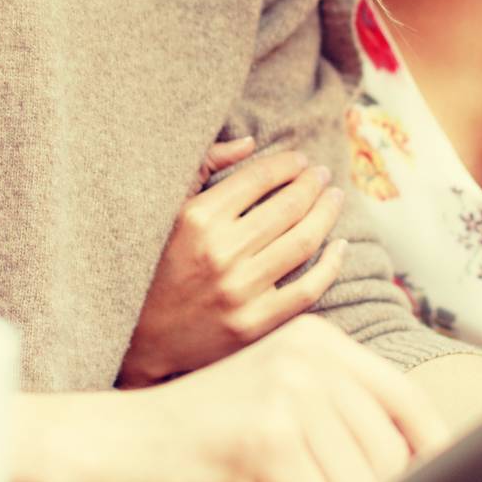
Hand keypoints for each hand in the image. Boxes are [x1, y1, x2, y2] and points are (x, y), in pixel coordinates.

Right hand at [17, 316, 448, 481]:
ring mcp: (289, 392)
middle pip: (390, 456)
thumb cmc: (200, 439)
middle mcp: (311, 355)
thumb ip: (344, 416)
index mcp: (319, 340)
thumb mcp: (281, 403)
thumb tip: (432, 464)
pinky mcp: (268, 437)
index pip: (408, 400)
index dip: (429, 453)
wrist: (112, 446)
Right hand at [117, 137, 347, 385]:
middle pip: (288, 206)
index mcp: (197, 218)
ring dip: (327, 213)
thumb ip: (205, 166)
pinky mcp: (253, 325)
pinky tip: (340, 246)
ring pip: (303, 242)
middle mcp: (220, 252)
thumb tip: (250, 142)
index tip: (300, 159)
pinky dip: (331, 265)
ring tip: (334, 198)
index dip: (287, 163)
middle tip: (323, 175)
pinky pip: (308, 290)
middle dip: (312, 184)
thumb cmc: (157, 265)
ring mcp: (239, 291)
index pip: (259, 177)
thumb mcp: (170, 209)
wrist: (142, 340)